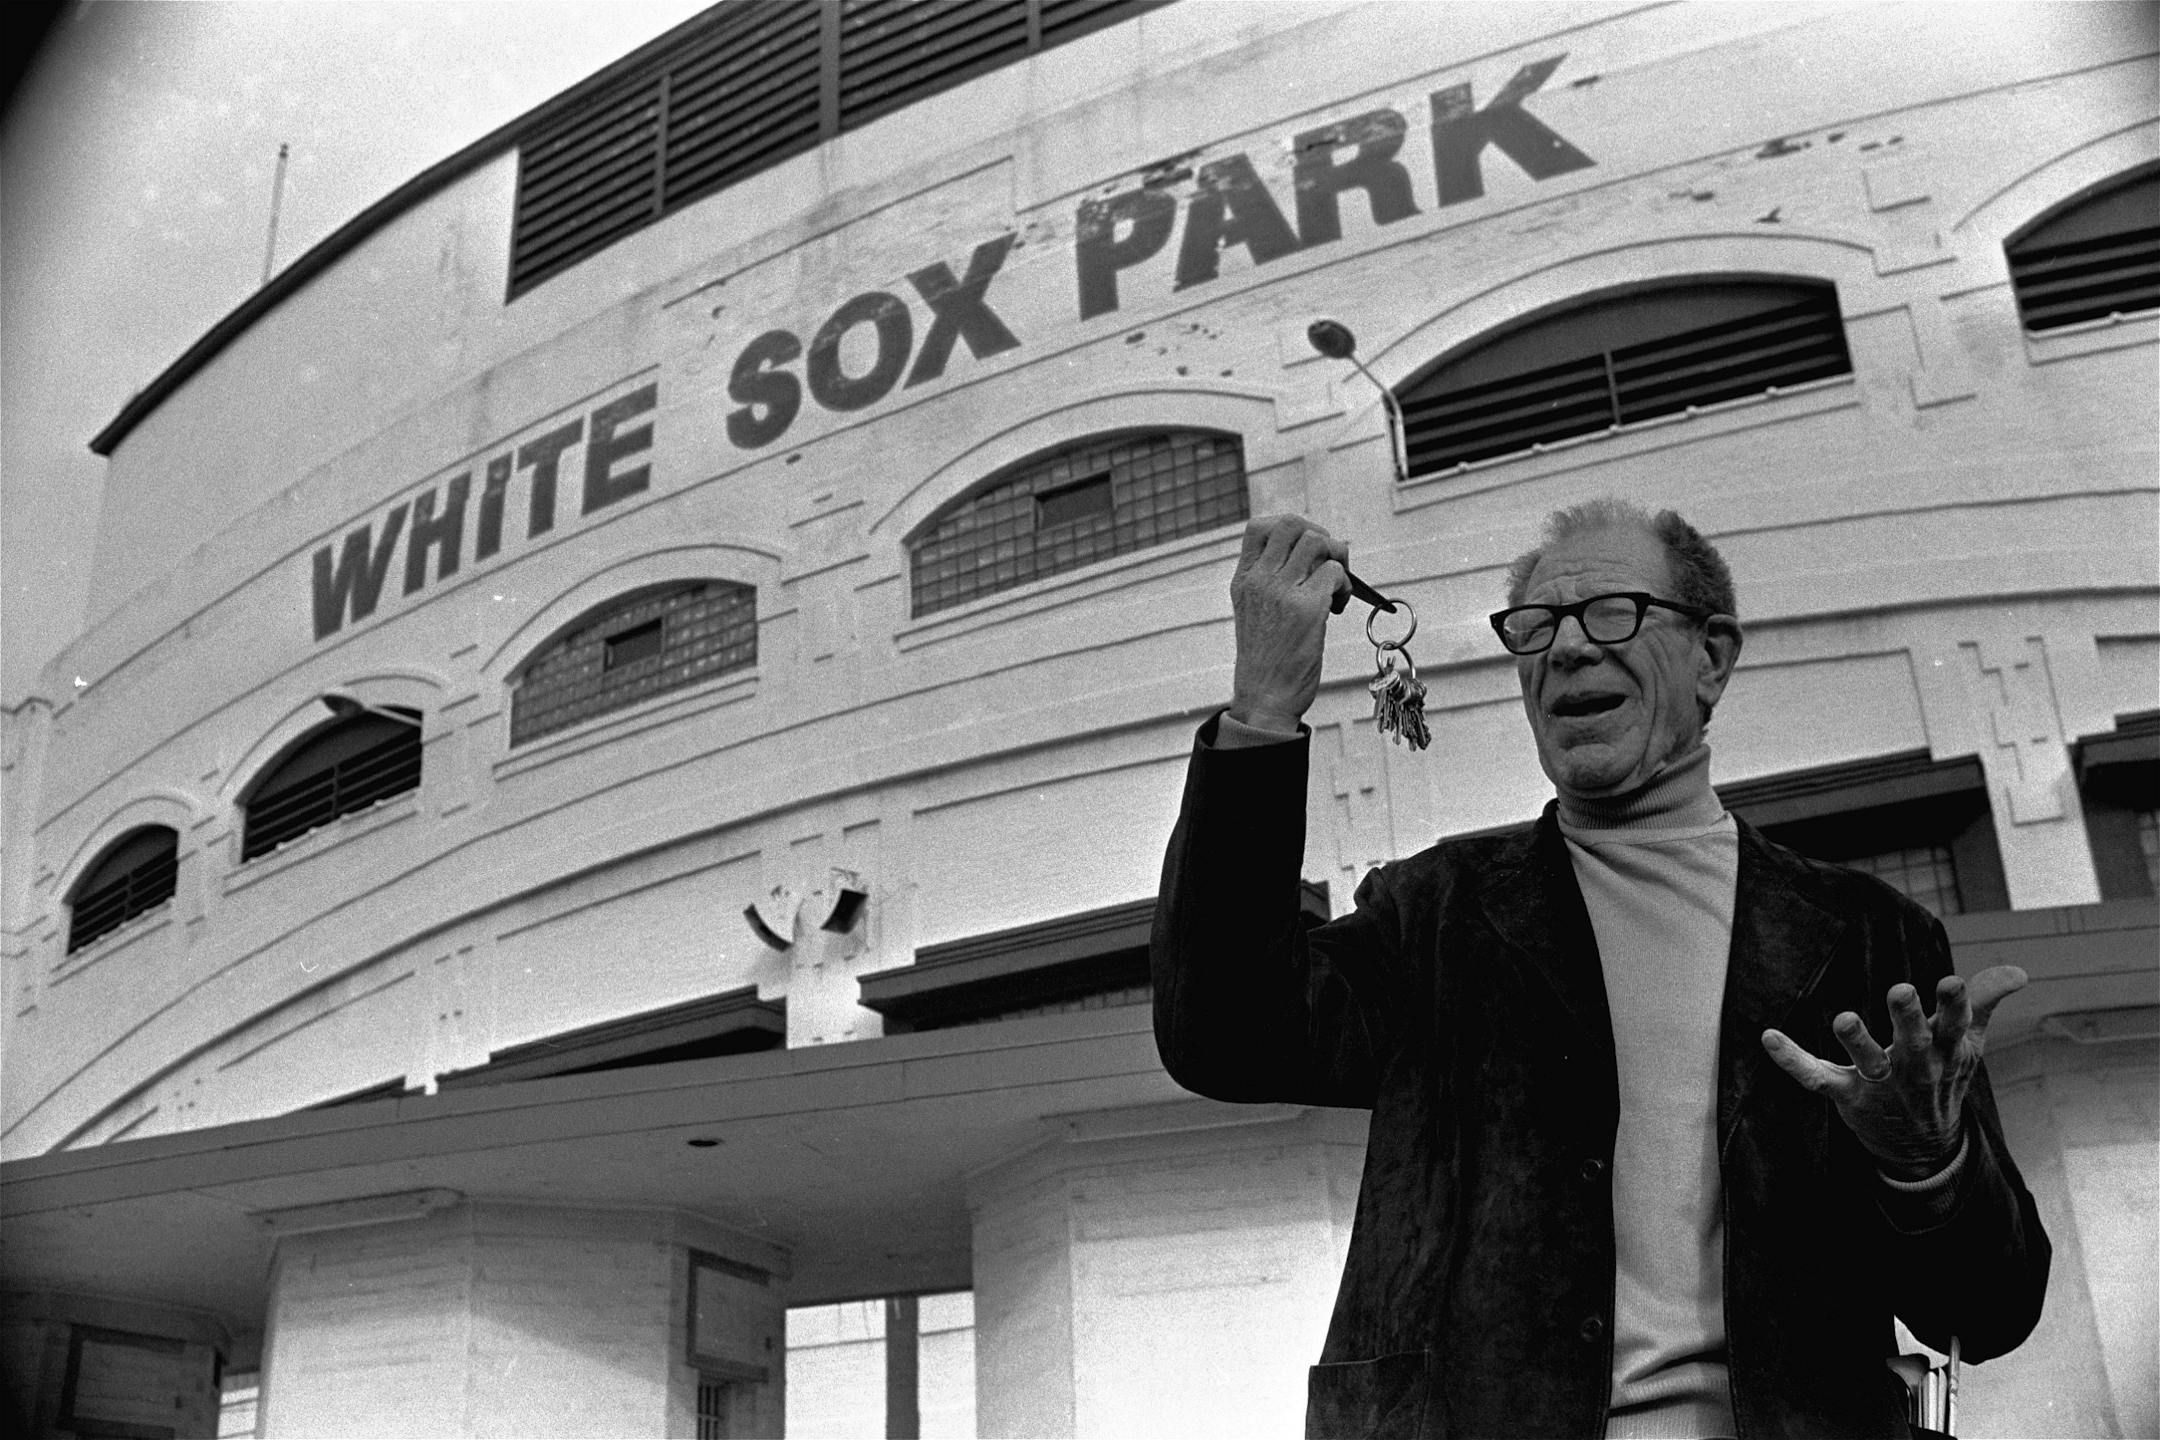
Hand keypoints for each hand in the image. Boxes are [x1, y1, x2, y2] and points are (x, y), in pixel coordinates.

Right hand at [1228, 516, 1350, 732]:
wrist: (1264, 697)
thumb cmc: (1265, 660)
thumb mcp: (1253, 612)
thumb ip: (1270, 581)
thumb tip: (1312, 555)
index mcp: (1244, 579)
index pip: (1259, 527)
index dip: (1290, 528)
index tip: (1304, 550)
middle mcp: (1259, 580)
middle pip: (1292, 524)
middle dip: (1319, 535)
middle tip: (1328, 563)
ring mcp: (1282, 592)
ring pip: (1317, 542)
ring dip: (1337, 559)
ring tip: (1335, 587)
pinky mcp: (1307, 609)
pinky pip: (1335, 572)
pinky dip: (1346, 585)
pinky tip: (1337, 607)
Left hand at [1761, 965, 2025, 1180]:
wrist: (1923, 1147)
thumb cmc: (1942, 1078)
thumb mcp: (1968, 1044)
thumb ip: (1983, 1003)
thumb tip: (2019, 973)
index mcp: (1947, 1052)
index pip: (1956, 1026)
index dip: (1955, 1005)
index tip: (1951, 981)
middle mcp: (1915, 1068)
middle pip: (1913, 1043)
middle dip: (1907, 1019)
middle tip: (1901, 991)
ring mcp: (1879, 1084)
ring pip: (1868, 1063)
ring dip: (1856, 1042)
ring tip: (1844, 1018)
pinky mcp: (1846, 1095)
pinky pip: (1815, 1077)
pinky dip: (1791, 1059)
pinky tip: (1768, 1037)